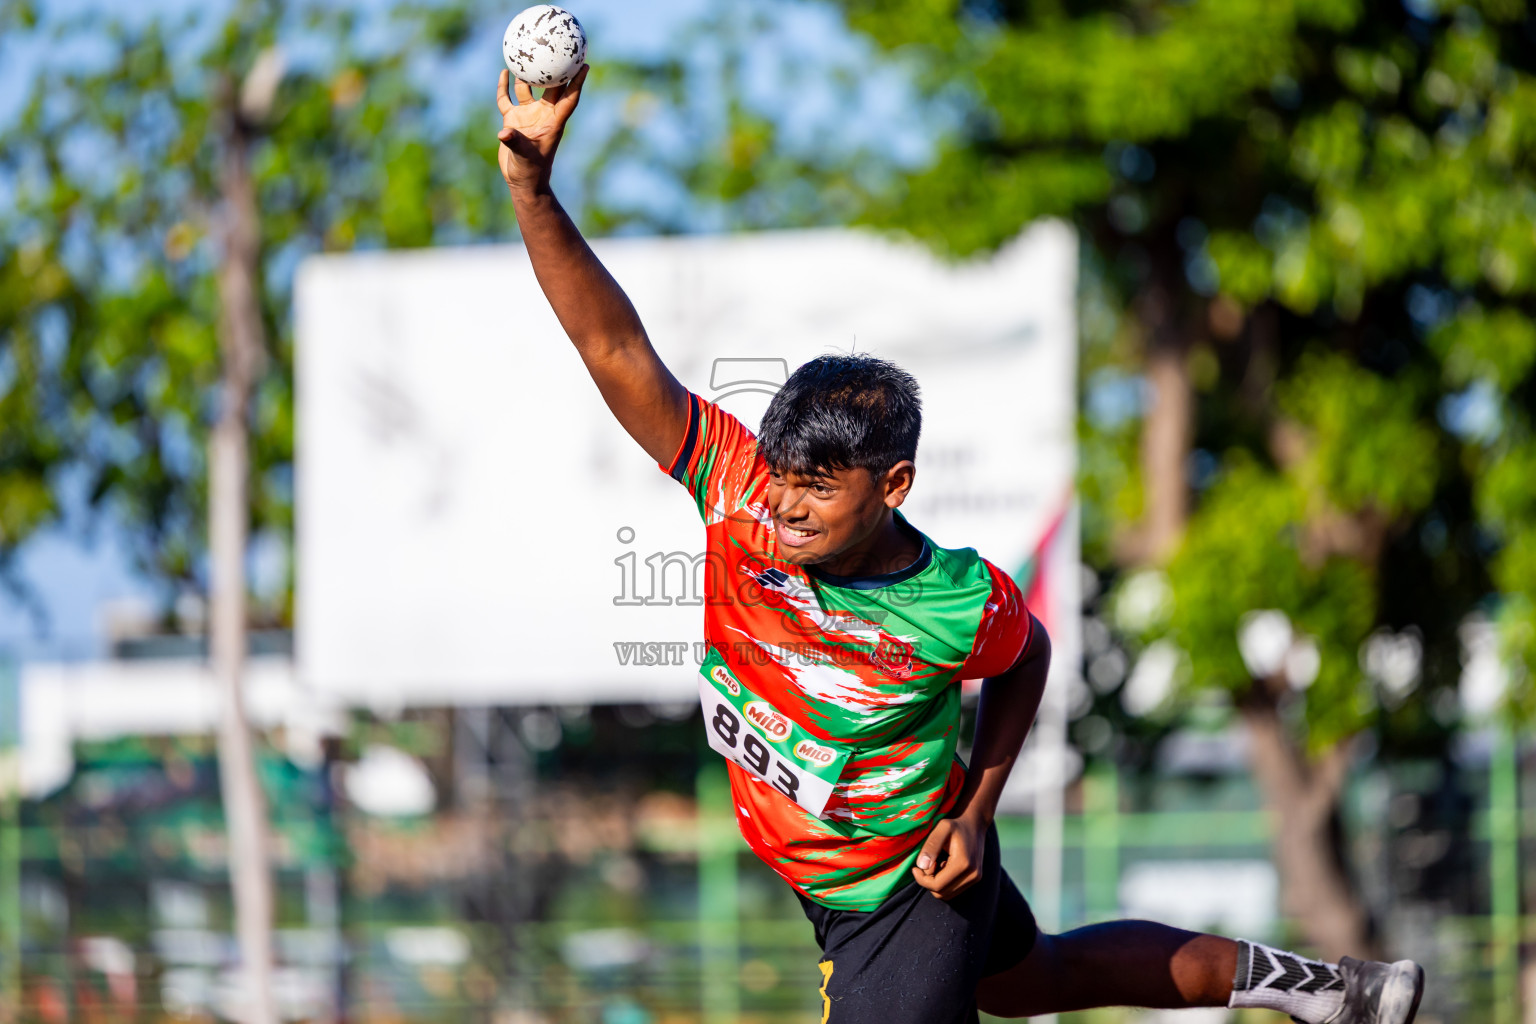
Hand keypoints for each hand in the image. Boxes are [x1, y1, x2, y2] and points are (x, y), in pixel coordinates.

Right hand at [496, 65, 588, 193]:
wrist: (522, 181)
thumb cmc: (530, 171)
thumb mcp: (524, 156)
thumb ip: (515, 143)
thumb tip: (504, 133)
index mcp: (553, 122)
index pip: (568, 98)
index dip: (577, 82)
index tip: (585, 65)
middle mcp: (543, 115)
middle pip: (552, 88)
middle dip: (558, 70)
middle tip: (561, 49)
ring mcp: (528, 116)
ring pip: (530, 89)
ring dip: (530, 74)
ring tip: (530, 53)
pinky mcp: (514, 120)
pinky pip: (509, 99)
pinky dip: (506, 86)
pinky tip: (504, 72)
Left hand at [911, 812, 984, 899]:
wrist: (975, 824)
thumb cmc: (956, 824)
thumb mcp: (942, 828)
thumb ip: (930, 846)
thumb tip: (921, 866)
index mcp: (963, 864)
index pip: (937, 886)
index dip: (922, 880)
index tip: (915, 868)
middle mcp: (972, 875)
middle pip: (941, 893)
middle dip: (928, 882)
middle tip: (926, 864)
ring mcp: (975, 878)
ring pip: (947, 894)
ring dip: (936, 883)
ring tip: (936, 864)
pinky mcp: (975, 878)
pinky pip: (953, 890)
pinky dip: (944, 883)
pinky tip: (944, 866)